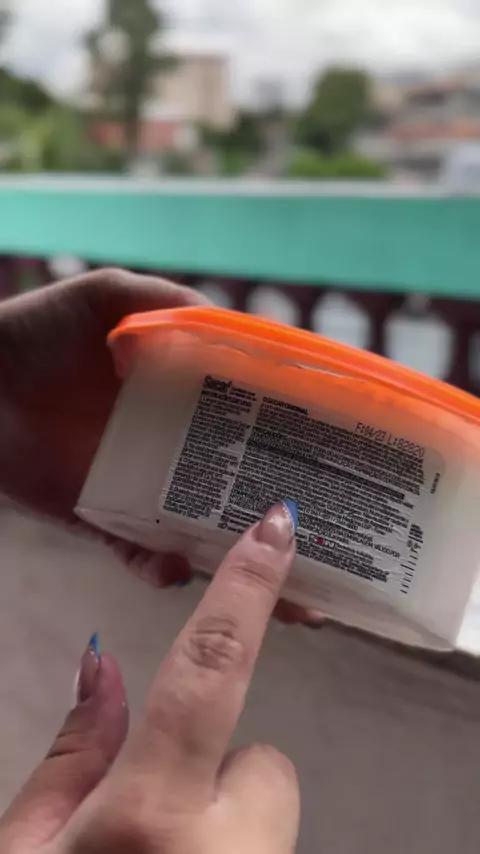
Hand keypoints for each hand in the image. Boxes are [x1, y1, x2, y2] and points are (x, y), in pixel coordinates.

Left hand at [0, 268, 322, 621]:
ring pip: (204, 530)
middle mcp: (174, 444)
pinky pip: (139, 553)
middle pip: (243, 486)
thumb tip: (245, 331)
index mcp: (186, 394)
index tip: (344, 465)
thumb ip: (171, 308)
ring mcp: (141, 485)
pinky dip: (159, 568)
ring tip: (290, 598)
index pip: (256, 420)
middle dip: (288, 520)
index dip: (299, 442)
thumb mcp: (110, 298)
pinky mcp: (101, 518)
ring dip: (243, 562)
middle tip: (334, 551)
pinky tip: (175, 567)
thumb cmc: (38, 331)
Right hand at [0, 503, 299, 853]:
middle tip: (151, 825)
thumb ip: (73, 755)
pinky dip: (235, 843)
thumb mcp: (27, 848)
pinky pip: (269, 838)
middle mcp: (231, 846)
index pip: (208, 670)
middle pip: (260, 758)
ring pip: (264, 804)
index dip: (245, 590)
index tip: (275, 527)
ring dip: (223, 816)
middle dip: (212, 770)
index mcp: (150, 813)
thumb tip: (103, 664)